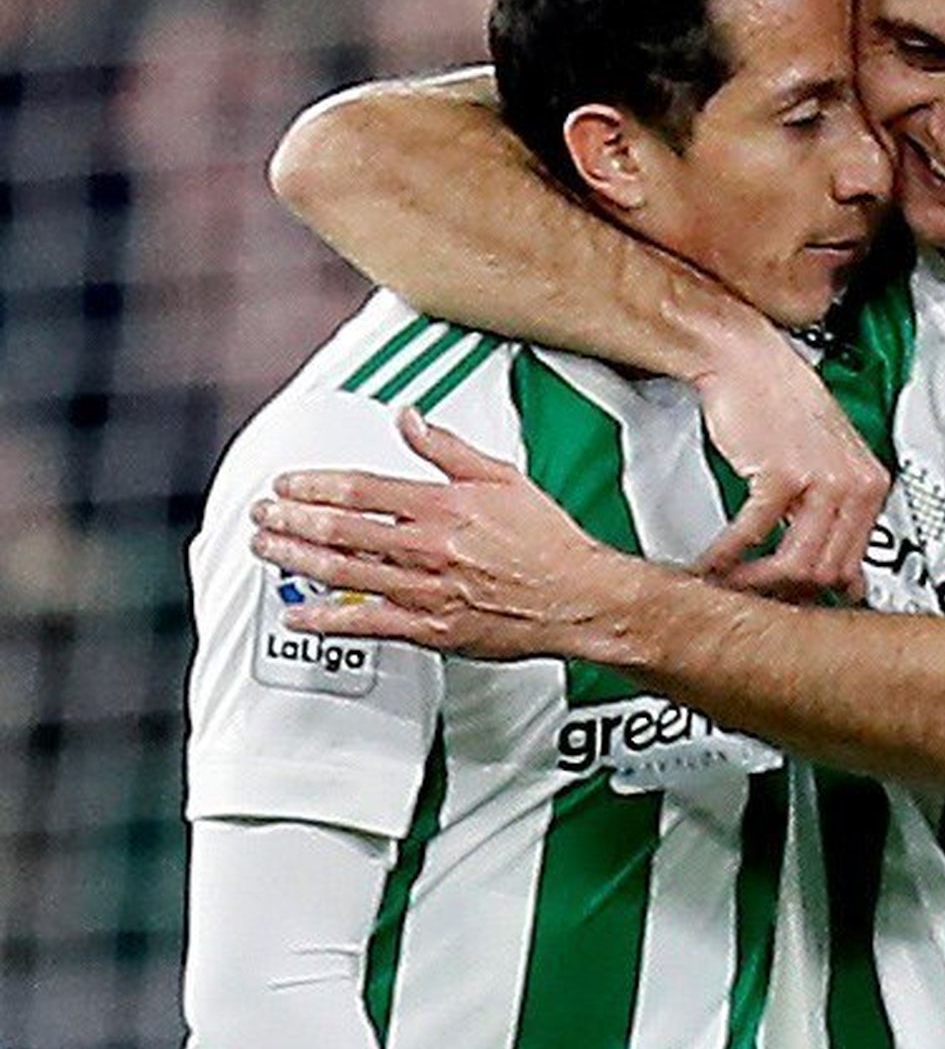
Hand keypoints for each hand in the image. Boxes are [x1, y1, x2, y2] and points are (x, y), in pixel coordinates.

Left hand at [251, 408, 623, 657]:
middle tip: (263, 516)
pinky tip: (300, 616)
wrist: (578, 597)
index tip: (287, 485)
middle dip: (292, 522)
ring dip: (297, 562)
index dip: (314, 486)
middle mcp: (427, 547)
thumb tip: (408, 419)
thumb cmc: (547, 544)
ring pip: (344, 574)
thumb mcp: (500, 476)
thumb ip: (446, 447)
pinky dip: (328, 622)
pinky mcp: (431, 630)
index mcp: (441, 506)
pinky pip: (368, 624)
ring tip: (267, 551)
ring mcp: (426, 591)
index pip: (360, 489)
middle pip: (341, 530)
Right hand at [689, 328, 886, 600]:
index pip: (851, 564)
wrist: (747, 360)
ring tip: (728, 585)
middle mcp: (854, 484)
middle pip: (824, 572)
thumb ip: (835, 518)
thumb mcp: (824, 465)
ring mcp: (822, 480)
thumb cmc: (779, 404)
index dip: (813, 592)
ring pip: (795, 565)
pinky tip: (710, 562)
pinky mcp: (782, 475)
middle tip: (750, 598)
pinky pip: (753, 536)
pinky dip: (726, 557)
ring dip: (754, 584)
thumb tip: (845, 578)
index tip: (785, 599)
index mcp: (871, 486)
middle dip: (780, 593)